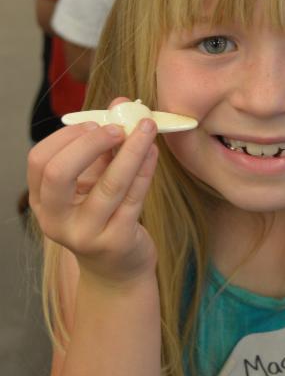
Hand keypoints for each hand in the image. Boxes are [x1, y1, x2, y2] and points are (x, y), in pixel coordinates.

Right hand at [28, 98, 158, 286]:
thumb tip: (121, 105)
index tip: (95, 123)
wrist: (117, 270)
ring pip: (108, 185)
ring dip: (130, 150)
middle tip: (118, 127)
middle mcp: (57, 221)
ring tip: (147, 127)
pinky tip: (153, 151)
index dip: (67, 137)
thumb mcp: (92, 182)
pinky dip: (144, 169)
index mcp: (43, 202)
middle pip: (59, 173)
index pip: (40, 160)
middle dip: (89, 143)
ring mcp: (85, 235)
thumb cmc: (103, 216)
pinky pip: (133, 198)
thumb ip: (102, 145)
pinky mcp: (117, 242)